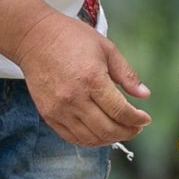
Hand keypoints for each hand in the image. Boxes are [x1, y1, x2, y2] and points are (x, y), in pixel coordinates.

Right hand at [14, 11, 151, 146]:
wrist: (34, 38)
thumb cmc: (71, 38)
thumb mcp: (106, 49)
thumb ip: (126, 74)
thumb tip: (144, 95)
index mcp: (92, 79)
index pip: (120, 111)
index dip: (136, 120)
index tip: (145, 119)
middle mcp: (74, 98)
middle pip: (107, 130)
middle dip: (127, 132)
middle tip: (136, 127)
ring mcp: (59, 109)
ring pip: (90, 138)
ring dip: (109, 139)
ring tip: (119, 130)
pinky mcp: (48, 114)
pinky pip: (72, 138)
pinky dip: (89, 140)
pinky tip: (100, 132)